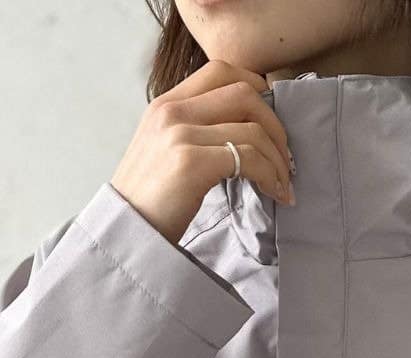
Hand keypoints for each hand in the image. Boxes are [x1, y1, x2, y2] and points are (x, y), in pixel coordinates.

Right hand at [109, 60, 294, 247]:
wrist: (125, 233)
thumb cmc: (148, 203)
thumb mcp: (163, 152)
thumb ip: (193, 132)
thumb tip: (239, 134)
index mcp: (165, 104)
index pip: (221, 70)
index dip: (256, 89)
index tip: (270, 121)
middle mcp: (172, 111)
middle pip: (244, 93)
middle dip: (275, 125)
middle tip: (284, 157)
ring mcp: (180, 134)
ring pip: (252, 129)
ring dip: (277, 159)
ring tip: (282, 184)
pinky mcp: (190, 162)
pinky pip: (248, 158)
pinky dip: (269, 175)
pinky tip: (274, 193)